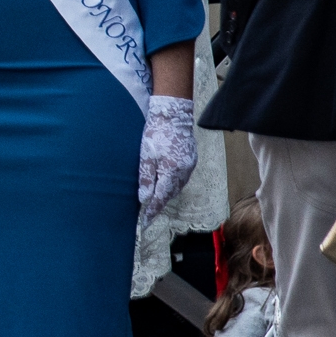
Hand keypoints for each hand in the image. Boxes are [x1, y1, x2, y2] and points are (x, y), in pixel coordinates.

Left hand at [137, 94, 198, 220]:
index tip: (144, 221)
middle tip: (146, 213)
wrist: (174, 115)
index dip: (152, 210)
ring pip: (176, 187)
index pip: (160, 197)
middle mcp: (184, 172)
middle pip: (169, 194)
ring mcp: (189, 166)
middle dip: (158, 204)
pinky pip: (180, 179)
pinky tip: (164, 184)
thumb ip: (146, 177)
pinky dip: (171, 184)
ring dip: (165, 194)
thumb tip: (144, 198)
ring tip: (153, 201)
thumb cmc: (156, 132)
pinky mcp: (191, 161)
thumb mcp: (146, 155)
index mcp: (172, 171)